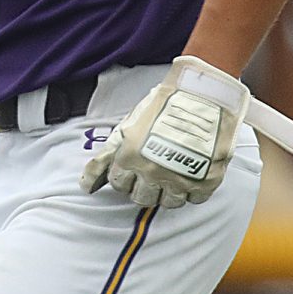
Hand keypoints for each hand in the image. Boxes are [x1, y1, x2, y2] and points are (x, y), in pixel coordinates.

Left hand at [81, 56, 251, 208]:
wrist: (203, 91)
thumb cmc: (165, 102)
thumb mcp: (129, 124)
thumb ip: (110, 154)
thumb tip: (88, 184)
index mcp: (130, 157)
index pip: (119, 184)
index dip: (126, 176)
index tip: (134, 169)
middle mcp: (152, 172)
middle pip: (142, 198)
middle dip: (145, 186)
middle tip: (155, 170)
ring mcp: (179, 179)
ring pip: (169, 202)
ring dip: (169, 190)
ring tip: (175, 171)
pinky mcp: (205, 181)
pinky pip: (195, 199)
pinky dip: (194, 189)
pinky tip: (194, 172)